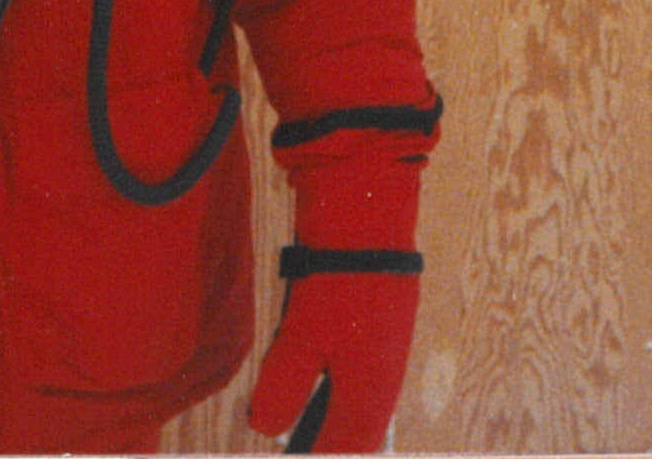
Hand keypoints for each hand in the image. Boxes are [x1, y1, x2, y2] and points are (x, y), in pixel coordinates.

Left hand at [245, 250, 422, 451]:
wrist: (368, 217)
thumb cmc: (336, 282)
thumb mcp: (299, 340)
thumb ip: (282, 389)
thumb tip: (265, 428)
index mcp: (370, 392)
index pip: (347, 449)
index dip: (317, 457)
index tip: (290, 455)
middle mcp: (385, 375)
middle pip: (355, 427)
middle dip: (324, 437)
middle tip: (292, 439)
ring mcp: (386, 346)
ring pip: (357, 395)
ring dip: (327, 408)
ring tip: (288, 409)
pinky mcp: (381, 320)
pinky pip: (358, 366)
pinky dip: (333, 378)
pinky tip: (308, 364)